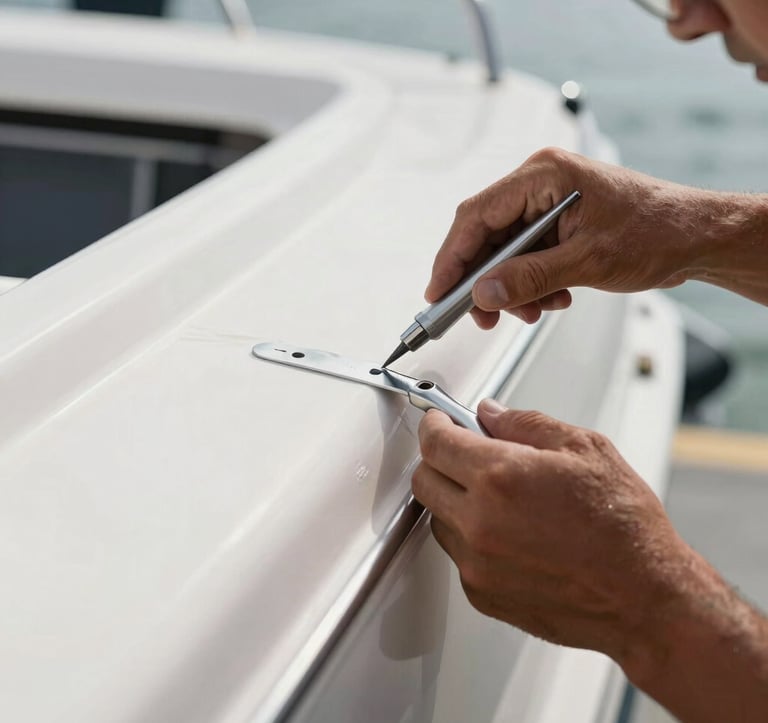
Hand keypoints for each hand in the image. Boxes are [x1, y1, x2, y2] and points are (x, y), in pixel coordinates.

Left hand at [412, 400, 767, 721]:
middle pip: (424, 480)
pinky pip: (457, 553)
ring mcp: (477, 562)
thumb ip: (526, 423)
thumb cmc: (624, 526)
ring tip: (501, 499)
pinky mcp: (481, 593)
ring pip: (438, 517)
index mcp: (501, 477)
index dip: (434, 425)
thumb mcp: (584, 449)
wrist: (645, 597)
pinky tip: (511, 533)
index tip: (439, 421)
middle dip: (439, 459)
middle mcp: (480, 521)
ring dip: (455, 500)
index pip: (435, 442)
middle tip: (466, 454)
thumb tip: (489, 413)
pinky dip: (472, 537)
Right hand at [425, 147, 705, 326]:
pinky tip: (551, 298)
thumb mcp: (587, 260)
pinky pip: (527, 257)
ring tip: (529, 309)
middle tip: (482, 314)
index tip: (439, 290)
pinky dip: (531, 284)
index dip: (452, 256)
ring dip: (512, 287)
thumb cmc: (657, 230)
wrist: (696, 237)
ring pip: (505, 252)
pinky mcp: (558, 225)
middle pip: (486, 235)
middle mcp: (541, 184)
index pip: (476, 215)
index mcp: (544, 175)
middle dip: (485, 280)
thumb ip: (529, 277)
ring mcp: (549, 205)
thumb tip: (485, 292)